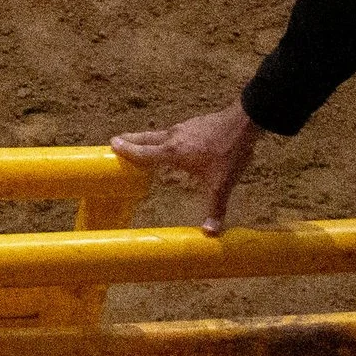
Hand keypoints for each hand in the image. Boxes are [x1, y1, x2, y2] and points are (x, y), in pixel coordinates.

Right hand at [112, 102, 262, 234]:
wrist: (244, 122)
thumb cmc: (229, 152)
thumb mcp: (222, 184)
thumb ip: (215, 208)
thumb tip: (209, 233)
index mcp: (173, 152)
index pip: (144, 152)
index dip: (127, 150)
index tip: (111, 145)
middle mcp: (173, 137)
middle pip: (146, 138)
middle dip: (131, 140)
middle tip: (116, 140)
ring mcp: (183, 128)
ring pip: (159, 134)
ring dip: (147, 138)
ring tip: (141, 143)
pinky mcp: (193, 124)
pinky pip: (173, 132)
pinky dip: (164, 138)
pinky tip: (173, 143)